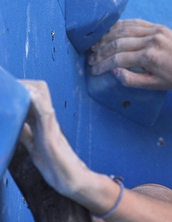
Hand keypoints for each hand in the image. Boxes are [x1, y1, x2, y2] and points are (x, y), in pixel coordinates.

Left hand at [18, 80, 89, 196]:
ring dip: (28, 89)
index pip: (33, 97)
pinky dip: (37, 102)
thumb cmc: (55, 165)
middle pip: (40, 91)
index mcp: (43, 122)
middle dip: (24, 84)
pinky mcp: (51, 134)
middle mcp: (48, 120)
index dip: (23, 88)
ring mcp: (50, 125)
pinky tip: (30, 97)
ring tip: (15, 85)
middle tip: (9, 84)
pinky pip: (45, 113)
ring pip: (42, 97)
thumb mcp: (34, 146)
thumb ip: (26, 134)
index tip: (9, 86)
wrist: (69, 179)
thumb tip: (16, 125)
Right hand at [88, 19, 171, 89]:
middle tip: (91, 58)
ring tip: (96, 46)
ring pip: (124, 29)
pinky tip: (110, 32)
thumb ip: (132, 79)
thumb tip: (113, 71)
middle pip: (118, 42)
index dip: (103, 64)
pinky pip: (135, 23)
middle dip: (101, 51)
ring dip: (107, 37)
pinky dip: (120, 26)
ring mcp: (155, 31)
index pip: (119, 59)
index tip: (93, 70)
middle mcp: (151, 40)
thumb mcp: (155, 85)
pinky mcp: (158, 26)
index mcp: (150, 57)